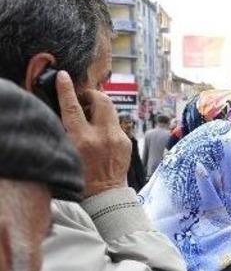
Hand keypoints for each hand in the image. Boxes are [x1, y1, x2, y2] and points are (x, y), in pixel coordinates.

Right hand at [56, 70, 129, 197]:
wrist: (105, 194)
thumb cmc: (81, 175)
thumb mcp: (68, 151)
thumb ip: (68, 130)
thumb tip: (69, 110)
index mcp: (83, 139)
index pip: (73, 107)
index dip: (67, 89)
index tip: (64, 76)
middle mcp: (103, 136)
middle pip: (101, 100)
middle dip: (92, 94)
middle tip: (84, 98)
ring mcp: (118, 138)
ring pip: (110, 110)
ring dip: (100, 108)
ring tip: (91, 117)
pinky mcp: (127, 142)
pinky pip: (115, 125)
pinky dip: (106, 124)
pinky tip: (101, 135)